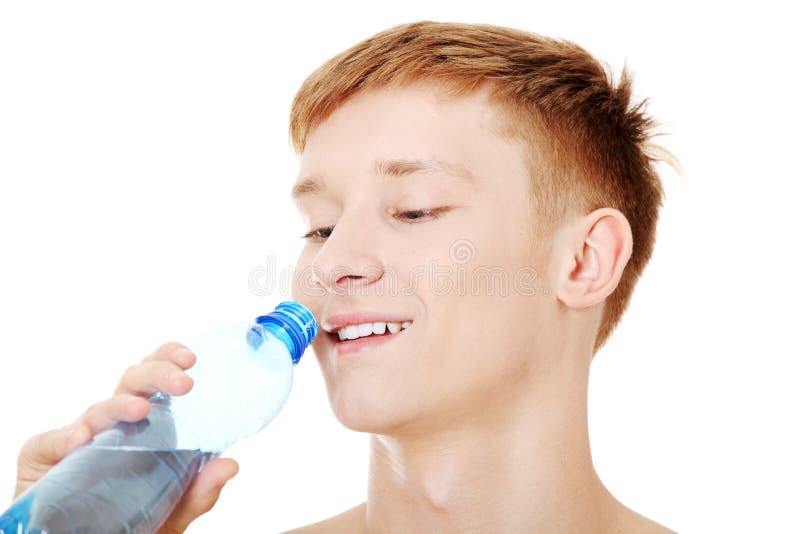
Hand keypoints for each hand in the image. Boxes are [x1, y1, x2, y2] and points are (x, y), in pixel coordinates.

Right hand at [13, 342, 238, 532]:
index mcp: (145, 426)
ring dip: (120, 405)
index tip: (192, 358)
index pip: (157, 380)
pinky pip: (51, 441)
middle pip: (133, 381)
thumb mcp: (172, 514)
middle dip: (157, 373)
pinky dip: (65, 437)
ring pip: (99, 408)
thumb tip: (230, 465)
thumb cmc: (128, 522)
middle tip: (183, 382)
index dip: (169, 360)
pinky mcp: (43, 457)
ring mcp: (79, 438)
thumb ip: (199, 493)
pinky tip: (80, 441)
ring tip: (139, 409)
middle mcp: (114, 424)